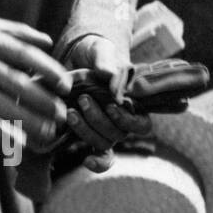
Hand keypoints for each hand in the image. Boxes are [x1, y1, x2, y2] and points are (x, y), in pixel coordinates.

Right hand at [0, 17, 70, 146]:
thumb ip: (15, 30)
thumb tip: (47, 40)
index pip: (28, 56)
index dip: (50, 71)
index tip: (65, 85)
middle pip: (20, 85)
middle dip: (45, 102)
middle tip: (63, 114)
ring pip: (5, 106)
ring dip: (30, 121)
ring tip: (50, 132)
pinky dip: (2, 133)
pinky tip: (19, 143)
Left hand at [62, 36, 150, 170]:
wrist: (75, 60)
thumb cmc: (95, 55)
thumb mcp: (99, 50)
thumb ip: (104, 59)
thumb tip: (108, 74)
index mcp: (133, 103)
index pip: (142, 124)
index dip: (127, 120)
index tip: (111, 106)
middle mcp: (122, 120)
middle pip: (118, 134)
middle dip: (99, 119)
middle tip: (83, 100)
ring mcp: (106, 129)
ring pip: (104, 143)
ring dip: (87, 131)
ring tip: (70, 113)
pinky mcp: (89, 134)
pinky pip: (100, 156)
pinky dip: (96, 162)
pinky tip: (86, 160)